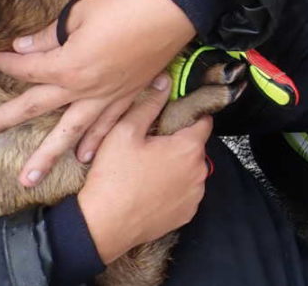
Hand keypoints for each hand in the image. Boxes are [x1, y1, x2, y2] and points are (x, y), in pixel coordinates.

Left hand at [0, 0, 194, 186]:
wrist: (174, 11)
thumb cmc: (127, 6)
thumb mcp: (81, 13)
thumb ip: (50, 35)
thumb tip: (25, 46)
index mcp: (69, 65)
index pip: (26, 67)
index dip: (3, 62)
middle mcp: (85, 87)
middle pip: (34, 108)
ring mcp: (109, 96)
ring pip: (72, 132)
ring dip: (48, 155)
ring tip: (28, 179)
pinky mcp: (130, 95)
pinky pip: (109, 126)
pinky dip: (97, 142)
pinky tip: (86, 158)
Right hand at [78, 76, 211, 263]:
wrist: (103, 225)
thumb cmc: (113, 177)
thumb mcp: (125, 132)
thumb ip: (149, 104)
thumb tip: (165, 81)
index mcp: (189, 148)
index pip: (203, 122)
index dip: (189, 116)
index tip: (173, 118)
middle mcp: (200, 171)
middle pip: (195, 147)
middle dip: (178, 144)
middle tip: (151, 147)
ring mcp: (196, 194)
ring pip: (191, 170)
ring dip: (177, 167)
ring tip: (149, 170)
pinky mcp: (187, 213)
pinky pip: (186, 193)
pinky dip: (174, 189)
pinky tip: (152, 190)